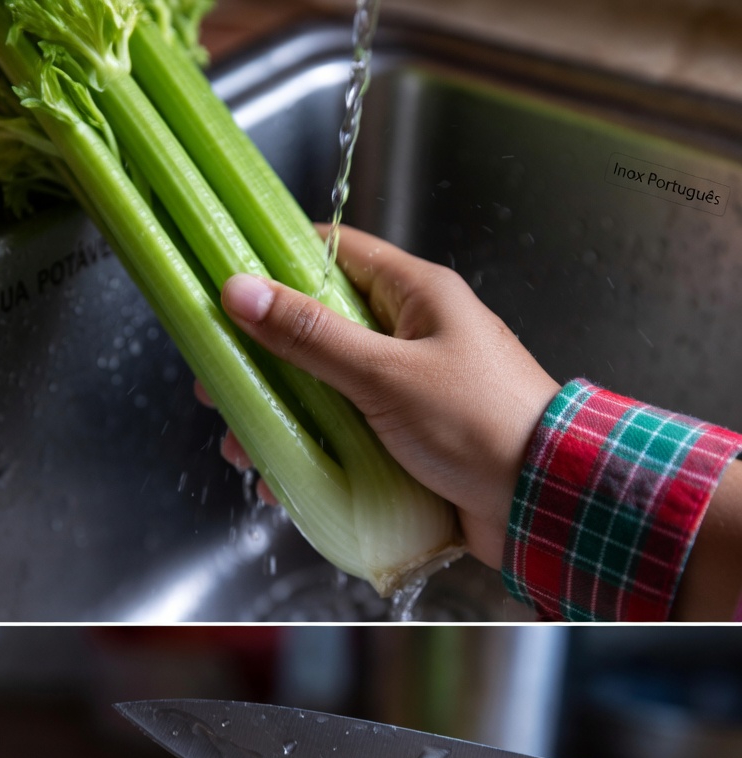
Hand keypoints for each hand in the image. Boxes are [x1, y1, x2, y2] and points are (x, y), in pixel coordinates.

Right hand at [212, 225, 559, 569]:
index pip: (336, 253)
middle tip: (216, 383)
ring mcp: (409, 393)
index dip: (276, 261)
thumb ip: (313, 336)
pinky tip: (279, 480)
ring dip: (282, 417)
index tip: (225, 280)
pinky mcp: (408, 443)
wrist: (544, 502)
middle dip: (265, 360)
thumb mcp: (387, 374)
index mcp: (417, 297)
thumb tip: (241, 290)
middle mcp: (412, 338)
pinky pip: (347, 440)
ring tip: (239, 445)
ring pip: (328, 392)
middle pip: (321, 331)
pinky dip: (312, 456)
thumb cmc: (480, 425)